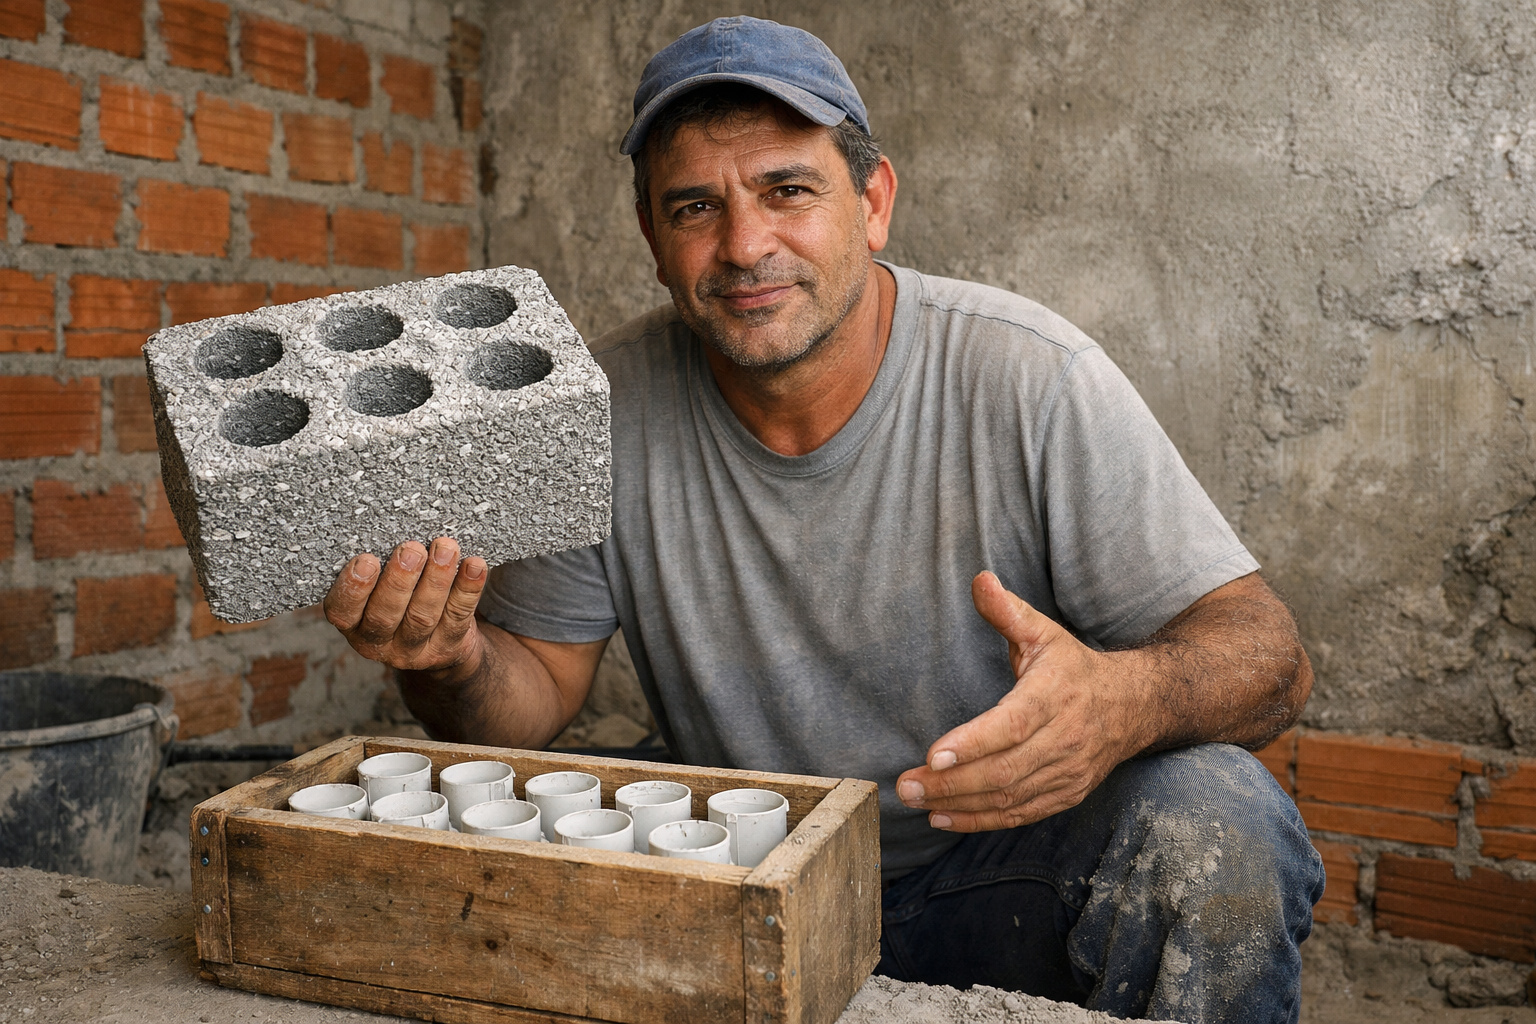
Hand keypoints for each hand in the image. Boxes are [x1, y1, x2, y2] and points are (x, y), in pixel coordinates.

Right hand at [323, 537, 488, 674]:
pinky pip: (458, 617)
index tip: (366, 559)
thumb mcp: (378, 588)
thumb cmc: (400, 599)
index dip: (353, 588)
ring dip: (436, 580)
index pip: (343, 610)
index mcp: (353, 624)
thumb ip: (380, 566)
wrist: (439, 643)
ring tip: (446, 548)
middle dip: (399, 580)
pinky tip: (474, 565)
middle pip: (385, 615)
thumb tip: (391, 522)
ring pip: (423, 616)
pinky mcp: (448, 648)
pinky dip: (467, 589)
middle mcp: (379, 642)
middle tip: (412, 550)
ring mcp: (414, 650)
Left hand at [894, 571, 1150, 831]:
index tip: (933, 754)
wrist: (1134, 705)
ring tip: (915, 800)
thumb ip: (1007, 611)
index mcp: (1055, 694)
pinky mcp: (1067, 794)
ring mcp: (1068, 771)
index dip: (973, 743)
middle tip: (906, 785)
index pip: (1012, 724)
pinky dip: (981, 821)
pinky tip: (943, 816)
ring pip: (1009, 798)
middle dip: (951, 782)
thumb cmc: (1073, 667)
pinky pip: (1020, 814)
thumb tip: (980, 579)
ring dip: (958, 804)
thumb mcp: (1043, 632)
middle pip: (1004, 770)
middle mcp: (1064, 738)